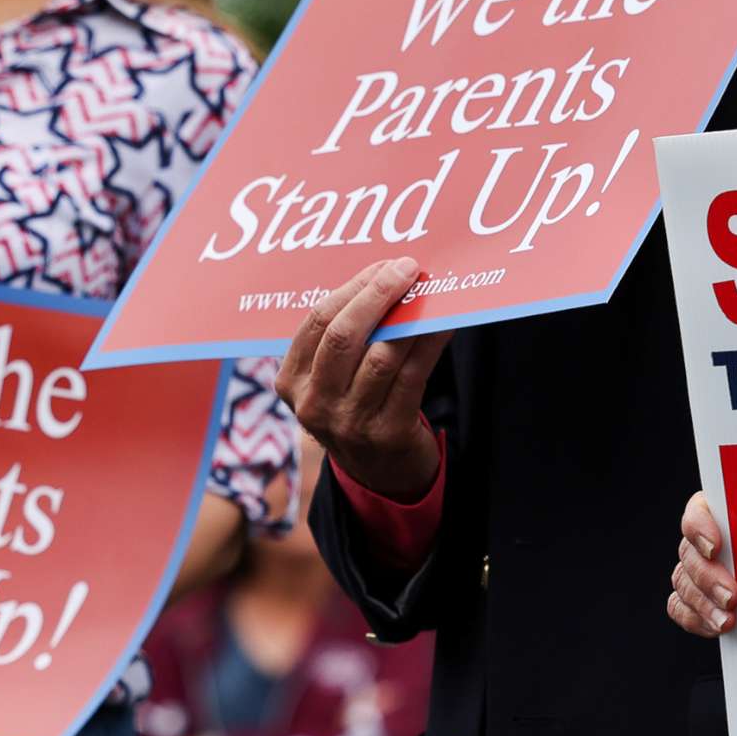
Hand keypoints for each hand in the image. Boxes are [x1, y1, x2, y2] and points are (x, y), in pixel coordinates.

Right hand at [275, 258, 450, 501]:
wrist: (381, 471)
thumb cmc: (358, 406)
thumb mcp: (333, 378)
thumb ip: (345, 337)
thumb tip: (386, 276)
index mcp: (290, 381)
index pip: (317, 320)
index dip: (354, 287)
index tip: (384, 264)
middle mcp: (313, 403)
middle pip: (343, 334)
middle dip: (378, 293)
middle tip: (408, 268)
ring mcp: (349, 421)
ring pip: (382, 354)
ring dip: (410, 316)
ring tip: (430, 290)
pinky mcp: (388, 433)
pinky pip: (413, 375)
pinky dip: (431, 342)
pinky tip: (446, 322)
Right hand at [668, 493, 736, 637]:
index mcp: (724, 512)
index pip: (698, 512)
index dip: (700, 528)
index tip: (716, 547)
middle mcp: (705, 538)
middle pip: (690, 554)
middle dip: (709, 578)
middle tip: (732, 596)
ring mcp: (695, 568)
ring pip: (684, 582)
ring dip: (704, 604)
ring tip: (728, 621)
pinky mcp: (693, 597)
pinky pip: (680, 607)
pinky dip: (696, 619)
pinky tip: (719, 628)